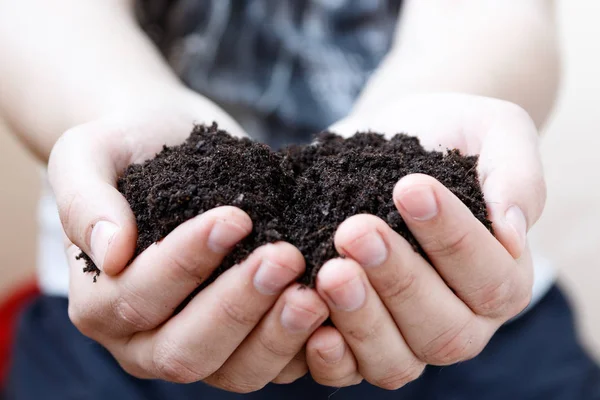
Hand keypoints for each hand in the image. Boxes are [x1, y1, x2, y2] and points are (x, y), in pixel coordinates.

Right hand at [48, 101, 327, 391]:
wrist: (169, 151)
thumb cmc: (128, 153)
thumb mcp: (88, 157)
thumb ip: (84, 201)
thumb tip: (109, 253)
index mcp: (99, 302)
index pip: (137, 298)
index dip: (185, 263)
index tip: (235, 216)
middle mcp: (143, 340)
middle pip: (186, 351)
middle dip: (238, 306)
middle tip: (285, 257)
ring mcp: (197, 348)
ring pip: (234, 372)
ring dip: (277, 335)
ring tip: (314, 291)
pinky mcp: (243, 345)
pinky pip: (274, 366)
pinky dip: (305, 347)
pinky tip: (333, 310)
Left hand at [305, 93, 544, 388]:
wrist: (390, 136)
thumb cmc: (448, 135)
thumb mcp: (495, 132)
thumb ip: (516, 176)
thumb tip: (514, 230)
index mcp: (501, 279)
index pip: (489, 279)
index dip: (452, 239)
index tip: (410, 187)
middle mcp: (459, 319)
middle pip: (443, 331)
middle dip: (398, 281)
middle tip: (355, 231)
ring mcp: (405, 335)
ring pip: (395, 362)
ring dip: (361, 321)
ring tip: (329, 271)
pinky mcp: (355, 335)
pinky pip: (347, 371)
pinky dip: (328, 357)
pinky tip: (306, 314)